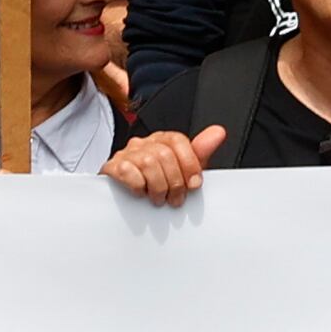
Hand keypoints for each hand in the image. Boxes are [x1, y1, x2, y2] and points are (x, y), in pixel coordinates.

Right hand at [103, 125, 225, 207]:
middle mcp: (144, 143)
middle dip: (175, 182)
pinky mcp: (112, 167)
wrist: (125, 196)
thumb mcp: (182, 169)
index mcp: (162, 141)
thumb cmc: (157, 182)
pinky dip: (137, 186)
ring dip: (158, 187)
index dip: (189, 163)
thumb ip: (200, 151)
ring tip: (160, 199)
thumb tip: (218, 132)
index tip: (194, 184)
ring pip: (148, 162)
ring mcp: (126, 154)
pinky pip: (126, 171)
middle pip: (164, 154)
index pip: (177, 140)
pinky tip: (141, 193)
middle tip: (176, 199)